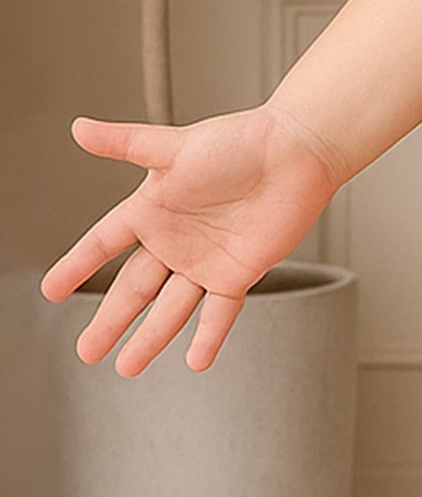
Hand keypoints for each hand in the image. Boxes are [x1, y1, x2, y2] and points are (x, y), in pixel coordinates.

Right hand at [39, 101, 347, 375]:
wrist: (295, 152)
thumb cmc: (238, 142)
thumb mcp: (172, 146)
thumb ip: (123, 143)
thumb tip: (78, 128)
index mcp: (152, 209)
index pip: (103, 244)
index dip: (78, 265)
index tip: (51, 291)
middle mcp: (175, 241)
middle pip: (133, 289)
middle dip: (109, 321)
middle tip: (84, 351)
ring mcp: (206, 260)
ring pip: (170, 309)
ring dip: (148, 339)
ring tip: (124, 368)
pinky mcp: (239, 273)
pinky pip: (220, 313)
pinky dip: (208, 337)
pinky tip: (194, 361)